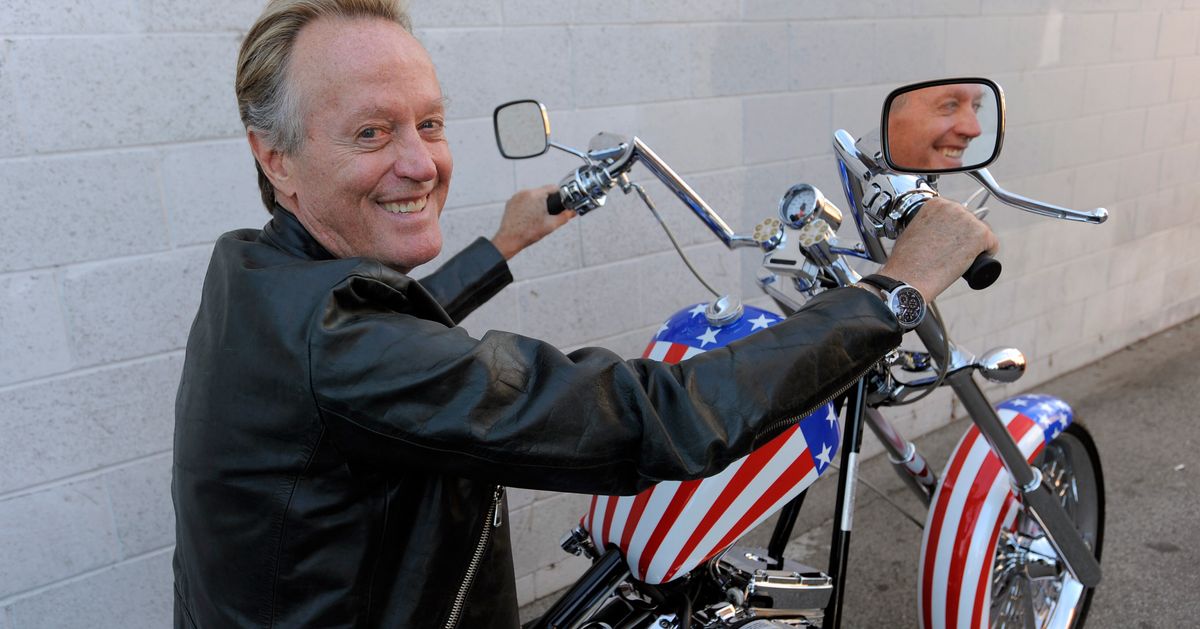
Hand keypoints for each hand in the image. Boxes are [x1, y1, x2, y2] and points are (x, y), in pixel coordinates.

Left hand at [491, 184, 575, 259]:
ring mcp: (516, 197)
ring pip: (532, 196)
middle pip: (542, 192)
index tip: (560, 202)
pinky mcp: (511, 202)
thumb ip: (565, 216)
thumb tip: (572, 212)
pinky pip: (523, 200)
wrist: (510, 239)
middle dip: (547, 201)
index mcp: (536, 195)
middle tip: (548, 213)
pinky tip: (528, 217)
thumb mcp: (551, 225)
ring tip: (537, 217)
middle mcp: (525, 192)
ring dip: (537, 203)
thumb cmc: (528, 232)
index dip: (559, 195)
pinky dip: (527, 206)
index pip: (553, 187)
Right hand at [878, 196, 997, 300]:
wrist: (909, 277)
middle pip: (970, 221)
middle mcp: (953, 206)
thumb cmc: (906, 261)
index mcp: (935, 203)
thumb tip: (937, 231)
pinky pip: (991, 244)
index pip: (956, 213)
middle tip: (952, 253)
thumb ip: (927, 224)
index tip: (948, 241)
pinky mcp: (980, 234)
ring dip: (975, 245)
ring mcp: (968, 219)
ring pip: (981, 232)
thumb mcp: (912, 230)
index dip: (954, 230)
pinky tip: (972, 262)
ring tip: (958, 260)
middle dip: (965, 237)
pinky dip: (986, 254)